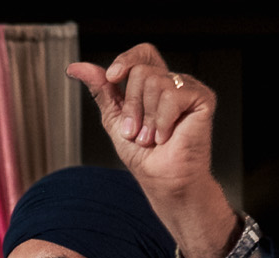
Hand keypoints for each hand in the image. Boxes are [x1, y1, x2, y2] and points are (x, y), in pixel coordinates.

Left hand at [66, 45, 239, 257]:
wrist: (162, 181)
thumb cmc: (144, 156)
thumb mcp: (114, 119)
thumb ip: (101, 91)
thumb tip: (75, 67)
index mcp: (153, 84)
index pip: (142, 54)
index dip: (126, 60)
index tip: (111, 78)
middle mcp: (172, 82)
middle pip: (141, 71)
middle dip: (131, 107)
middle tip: (137, 132)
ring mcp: (189, 89)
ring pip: (155, 82)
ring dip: (146, 119)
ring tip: (152, 138)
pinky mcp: (203, 98)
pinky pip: (172, 96)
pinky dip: (163, 121)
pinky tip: (167, 136)